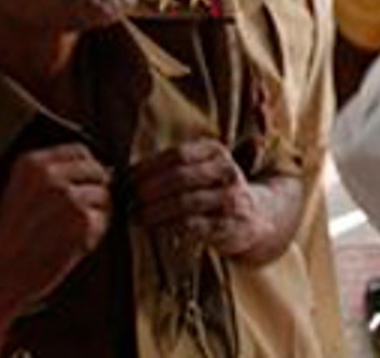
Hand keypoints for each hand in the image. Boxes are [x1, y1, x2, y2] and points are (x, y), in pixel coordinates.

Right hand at [0, 145, 112, 340]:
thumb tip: (95, 168)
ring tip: (65, 234)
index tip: (84, 184)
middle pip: (97, 172)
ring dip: (93, 217)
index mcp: (31, 164)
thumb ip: (51, 175)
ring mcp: (67, 197)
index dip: (87, 169)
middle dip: (93, 193)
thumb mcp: (18, 192)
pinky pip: (103, 222)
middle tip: (73, 217)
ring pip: (103, 198)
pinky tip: (68, 246)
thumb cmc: (8, 242)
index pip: (79, 151)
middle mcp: (50, 176)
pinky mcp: (80, 221)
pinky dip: (92, 236)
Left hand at [130, 140, 301, 263]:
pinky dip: (169, 227)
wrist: (255, 216)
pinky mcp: (228, 226)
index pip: (177, 155)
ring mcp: (230, 199)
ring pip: (184, 202)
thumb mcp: (202, 168)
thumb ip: (172, 167)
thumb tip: (124, 174)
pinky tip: (156, 228)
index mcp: (216, 151)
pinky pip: (192, 225)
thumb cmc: (214, 190)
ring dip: (155, 211)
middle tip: (129, 200)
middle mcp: (227, 171)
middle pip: (180, 177)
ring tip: (137, 216)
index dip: (148, 167)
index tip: (127, 180)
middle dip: (149, 189)